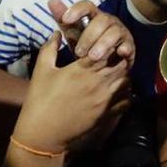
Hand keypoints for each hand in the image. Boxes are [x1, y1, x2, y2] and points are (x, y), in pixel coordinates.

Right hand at [13, 31, 129, 151]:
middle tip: (111, 57)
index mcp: (83, 69)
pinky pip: (126, 100)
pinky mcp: (107, 114)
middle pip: (120, 64)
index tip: (103, 43)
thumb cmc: (40, 99)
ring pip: (126, 80)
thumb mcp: (42, 70)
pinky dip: (125, 94)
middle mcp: (98, 82)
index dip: (107, 44)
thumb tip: (57, 33)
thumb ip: (50, 48)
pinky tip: (116, 91)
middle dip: (118, 58)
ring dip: (122, 74)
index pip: (106, 49)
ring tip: (114, 72)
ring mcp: (105, 99)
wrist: (43, 132)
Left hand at [48, 0, 135, 65]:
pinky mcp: (129, 47)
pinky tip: (119, 53)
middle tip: (78, 52)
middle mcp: (109, 21)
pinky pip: (128, 46)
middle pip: (101, 20)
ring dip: (103, 44)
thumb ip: (63, 19)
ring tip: (92, 58)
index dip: (76, 10)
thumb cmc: (88, 44)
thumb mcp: (74, 32)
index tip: (65, 20)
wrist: (105, 62)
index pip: (87, 6)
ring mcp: (121, 33)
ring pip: (114, 33)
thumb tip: (51, 1)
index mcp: (94, 16)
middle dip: (89, 36)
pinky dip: (125, 49)